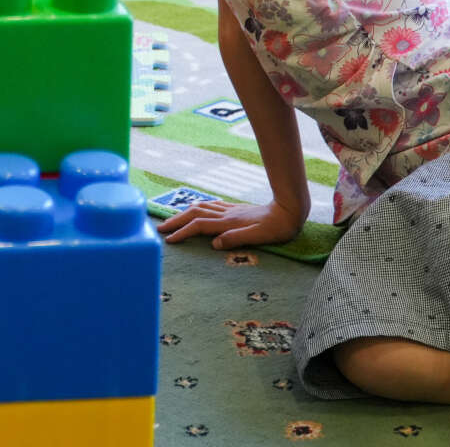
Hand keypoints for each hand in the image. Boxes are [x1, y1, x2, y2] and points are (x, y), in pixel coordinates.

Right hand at [156, 198, 304, 249]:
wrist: (289, 210)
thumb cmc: (276, 228)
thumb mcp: (259, 237)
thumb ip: (236, 239)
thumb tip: (214, 244)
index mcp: (229, 223)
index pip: (199, 226)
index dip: (182, 232)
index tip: (169, 240)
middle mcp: (226, 214)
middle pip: (194, 213)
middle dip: (176, 220)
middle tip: (160, 228)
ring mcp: (230, 210)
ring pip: (200, 207)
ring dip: (183, 213)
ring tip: (172, 220)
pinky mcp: (235, 209)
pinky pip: (209, 206)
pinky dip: (196, 208)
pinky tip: (195, 210)